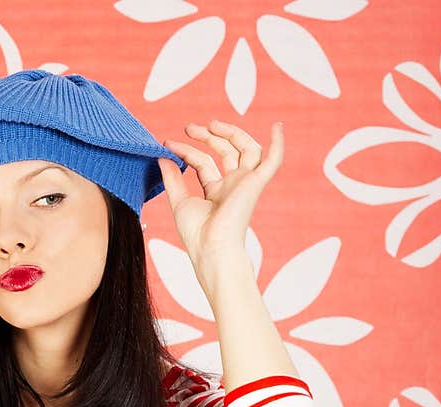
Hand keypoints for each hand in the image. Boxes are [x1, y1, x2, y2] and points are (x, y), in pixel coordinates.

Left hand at [157, 119, 283, 267]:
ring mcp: (245, 183)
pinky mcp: (256, 183)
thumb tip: (162, 155)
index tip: (168, 144)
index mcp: (216, 191)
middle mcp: (233, 185)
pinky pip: (273, 161)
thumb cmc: (196, 233)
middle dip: (208, 136)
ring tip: (211, 124)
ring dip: (231, 133)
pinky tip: (277, 125)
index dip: (186, 150)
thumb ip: (172, 178)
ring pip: (246, 149)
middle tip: (188, 127)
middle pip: (225, 151)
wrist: (211, 247)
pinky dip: (278, 144)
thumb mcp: (179, 201)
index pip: (203, 162)